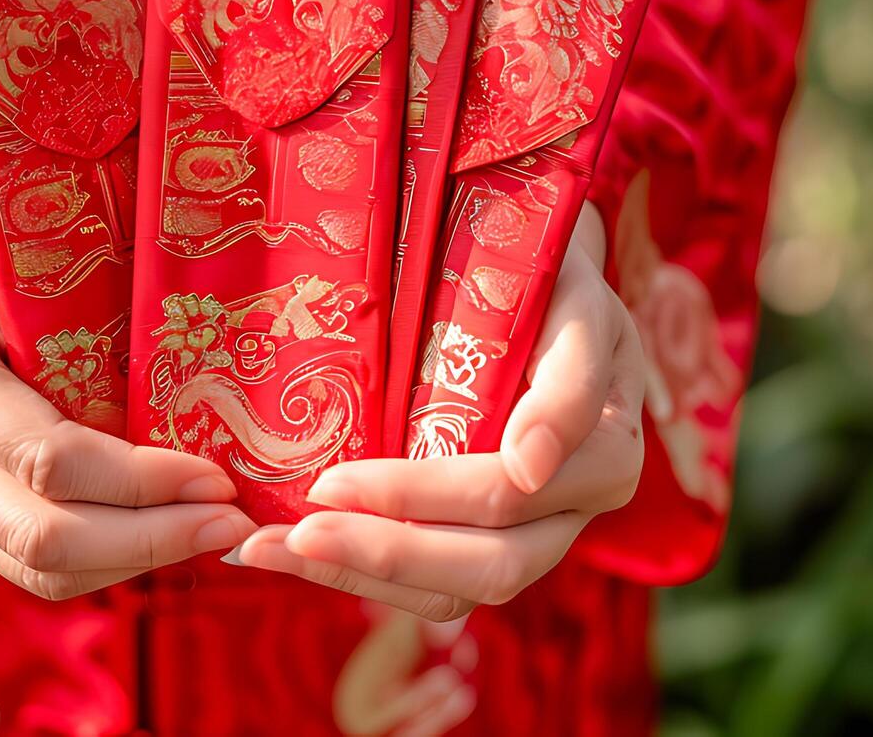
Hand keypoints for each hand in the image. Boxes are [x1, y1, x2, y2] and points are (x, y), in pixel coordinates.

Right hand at [0, 175, 253, 599]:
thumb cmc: (4, 242)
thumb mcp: (49, 256)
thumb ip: (109, 316)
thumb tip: (228, 384)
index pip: (45, 456)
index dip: (140, 481)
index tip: (218, 479)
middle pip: (35, 533)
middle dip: (148, 540)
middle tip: (233, 527)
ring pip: (32, 567)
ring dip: (133, 562)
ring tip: (214, 536)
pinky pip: (26, 561)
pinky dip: (105, 560)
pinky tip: (168, 536)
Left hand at [234, 202, 643, 620]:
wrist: (546, 282)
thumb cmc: (553, 279)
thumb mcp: (574, 302)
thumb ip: (568, 380)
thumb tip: (529, 466)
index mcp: (603, 456)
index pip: (502, 496)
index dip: (416, 497)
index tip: (329, 483)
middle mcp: (573, 510)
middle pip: (486, 568)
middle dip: (381, 555)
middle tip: (290, 534)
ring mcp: (533, 535)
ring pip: (455, 594)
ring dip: (358, 577)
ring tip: (268, 551)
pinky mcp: (486, 540)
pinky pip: (431, 584)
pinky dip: (358, 573)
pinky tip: (289, 550)